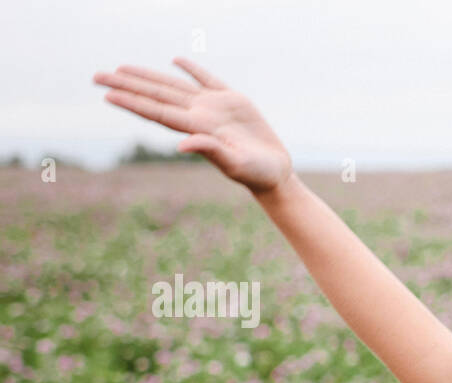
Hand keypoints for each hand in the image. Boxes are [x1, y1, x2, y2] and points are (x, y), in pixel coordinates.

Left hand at [94, 59, 292, 192]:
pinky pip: (206, 80)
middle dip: (126, 84)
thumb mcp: (236, 164)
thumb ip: (211, 151)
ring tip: (121, 68)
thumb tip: (182, 144)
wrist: (275, 172)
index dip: (132, 102)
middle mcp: (199, 116)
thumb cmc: (257, 173)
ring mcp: (214, 108)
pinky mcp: (232, 102)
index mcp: (197, 128)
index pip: (157, 111)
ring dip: (146, 76)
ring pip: (173, 85)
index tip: (107, 93)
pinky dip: (191, 69)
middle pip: (156, 95)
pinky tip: (175, 60)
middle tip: (96, 76)